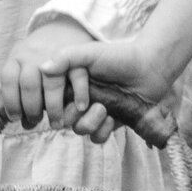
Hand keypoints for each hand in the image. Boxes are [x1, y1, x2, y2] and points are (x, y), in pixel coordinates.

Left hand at [0, 20, 96, 130]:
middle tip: (36, 121)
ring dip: (53, 106)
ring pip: (51, 81)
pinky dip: (79, 93)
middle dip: (31, 108)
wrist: (64, 28)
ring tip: (57, 123)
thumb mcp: (20, 67)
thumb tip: (1, 112)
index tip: (15, 118)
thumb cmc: (38, 57)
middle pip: (29, 83)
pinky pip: (77, 75)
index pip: (8, 79)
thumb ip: (10, 88)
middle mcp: (34, 55)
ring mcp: (55, 54)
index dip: (10, 101)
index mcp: (16, 57)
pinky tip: (79, 108)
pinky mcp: (77, 56)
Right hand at [37, 37, 175, 142]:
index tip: (73, 97)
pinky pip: (96, 138)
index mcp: (69, 82)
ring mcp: (92, 112)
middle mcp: (77, 98)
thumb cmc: (119, 57)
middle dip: (74, 114)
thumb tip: (42, 68)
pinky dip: (103, 130)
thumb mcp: (90, 52)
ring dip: (90, 121)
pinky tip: (114, 118)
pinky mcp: (107, 123)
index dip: (55, 102)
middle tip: (90, 104)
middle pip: (62, 118)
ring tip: (105, 109)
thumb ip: (66, 58)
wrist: (150, 68)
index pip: (49, 99)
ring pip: (78, 129)